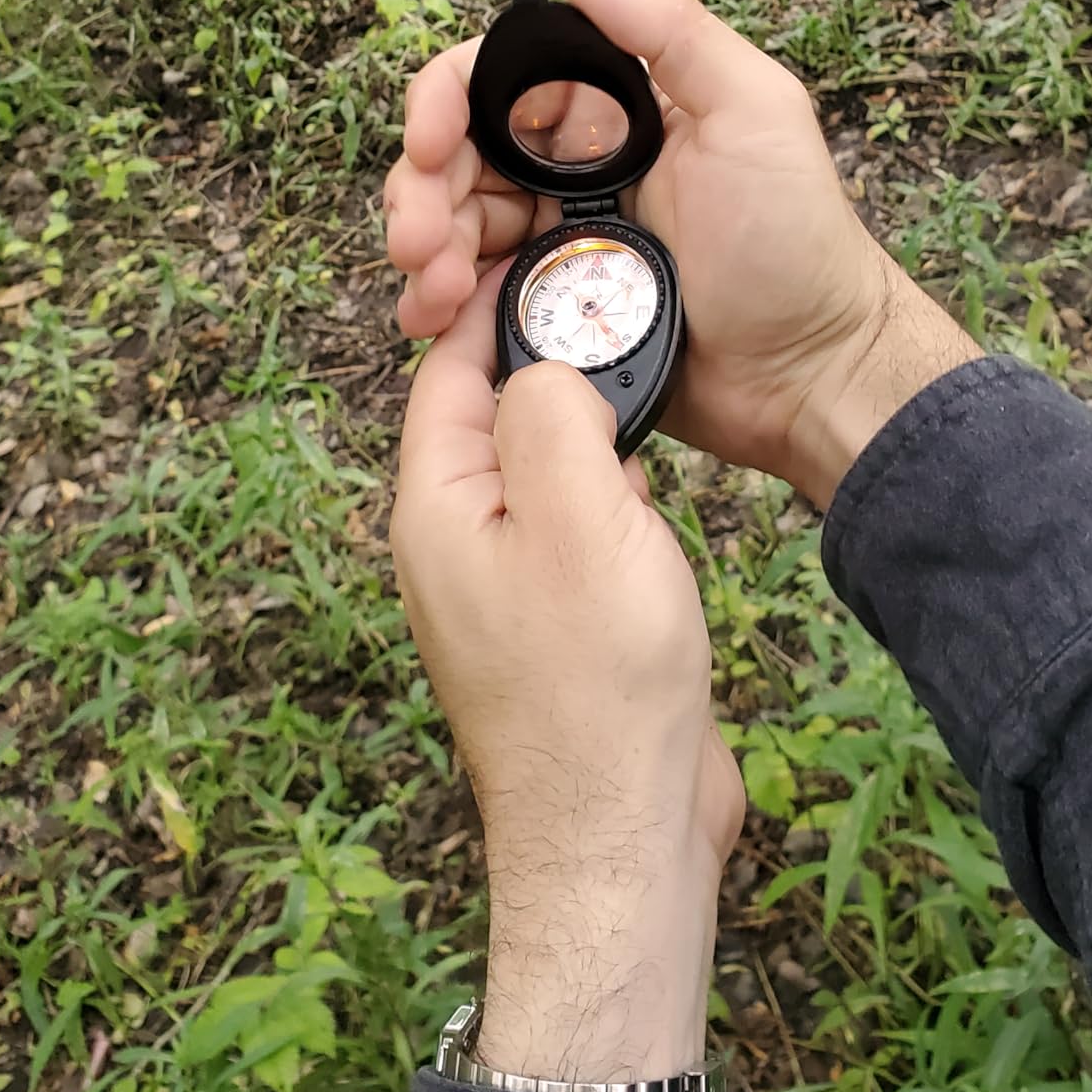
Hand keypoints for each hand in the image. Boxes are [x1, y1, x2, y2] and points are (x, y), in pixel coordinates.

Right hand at [384, 0, 979, 507]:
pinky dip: (439, 304)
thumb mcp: (751, 110)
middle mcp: (576, 169)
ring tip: (429, 290)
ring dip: (422, 247)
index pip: (498, 79)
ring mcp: (560, 243)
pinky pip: (474, 298)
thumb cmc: (794, 240)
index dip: (446, 101)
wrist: (812, 377)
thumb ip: (667, 28)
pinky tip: (430, 322)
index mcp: (614, 111)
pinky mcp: (553, 313)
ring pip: (454, 225)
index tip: (429, 141)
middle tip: (418, 240)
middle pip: (459, 155)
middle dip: (420, 187)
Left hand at [393, 273, 741, 1083]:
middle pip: (492, 416)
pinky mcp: (558, 631)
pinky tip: (654, 489)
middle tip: (614, 300)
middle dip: (547, 358)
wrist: (624, 839)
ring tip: (640, 371)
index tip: (552, 251)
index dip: (497, 304)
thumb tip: (549, 364)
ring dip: (585, 427)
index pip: (450, 374)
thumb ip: (554, 415)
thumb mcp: (580, 517)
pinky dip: (610, 494)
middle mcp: (457, 547)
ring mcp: (506, 594)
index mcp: (437, 511)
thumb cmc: (598, 687)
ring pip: (540, 473)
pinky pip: (575, 531)